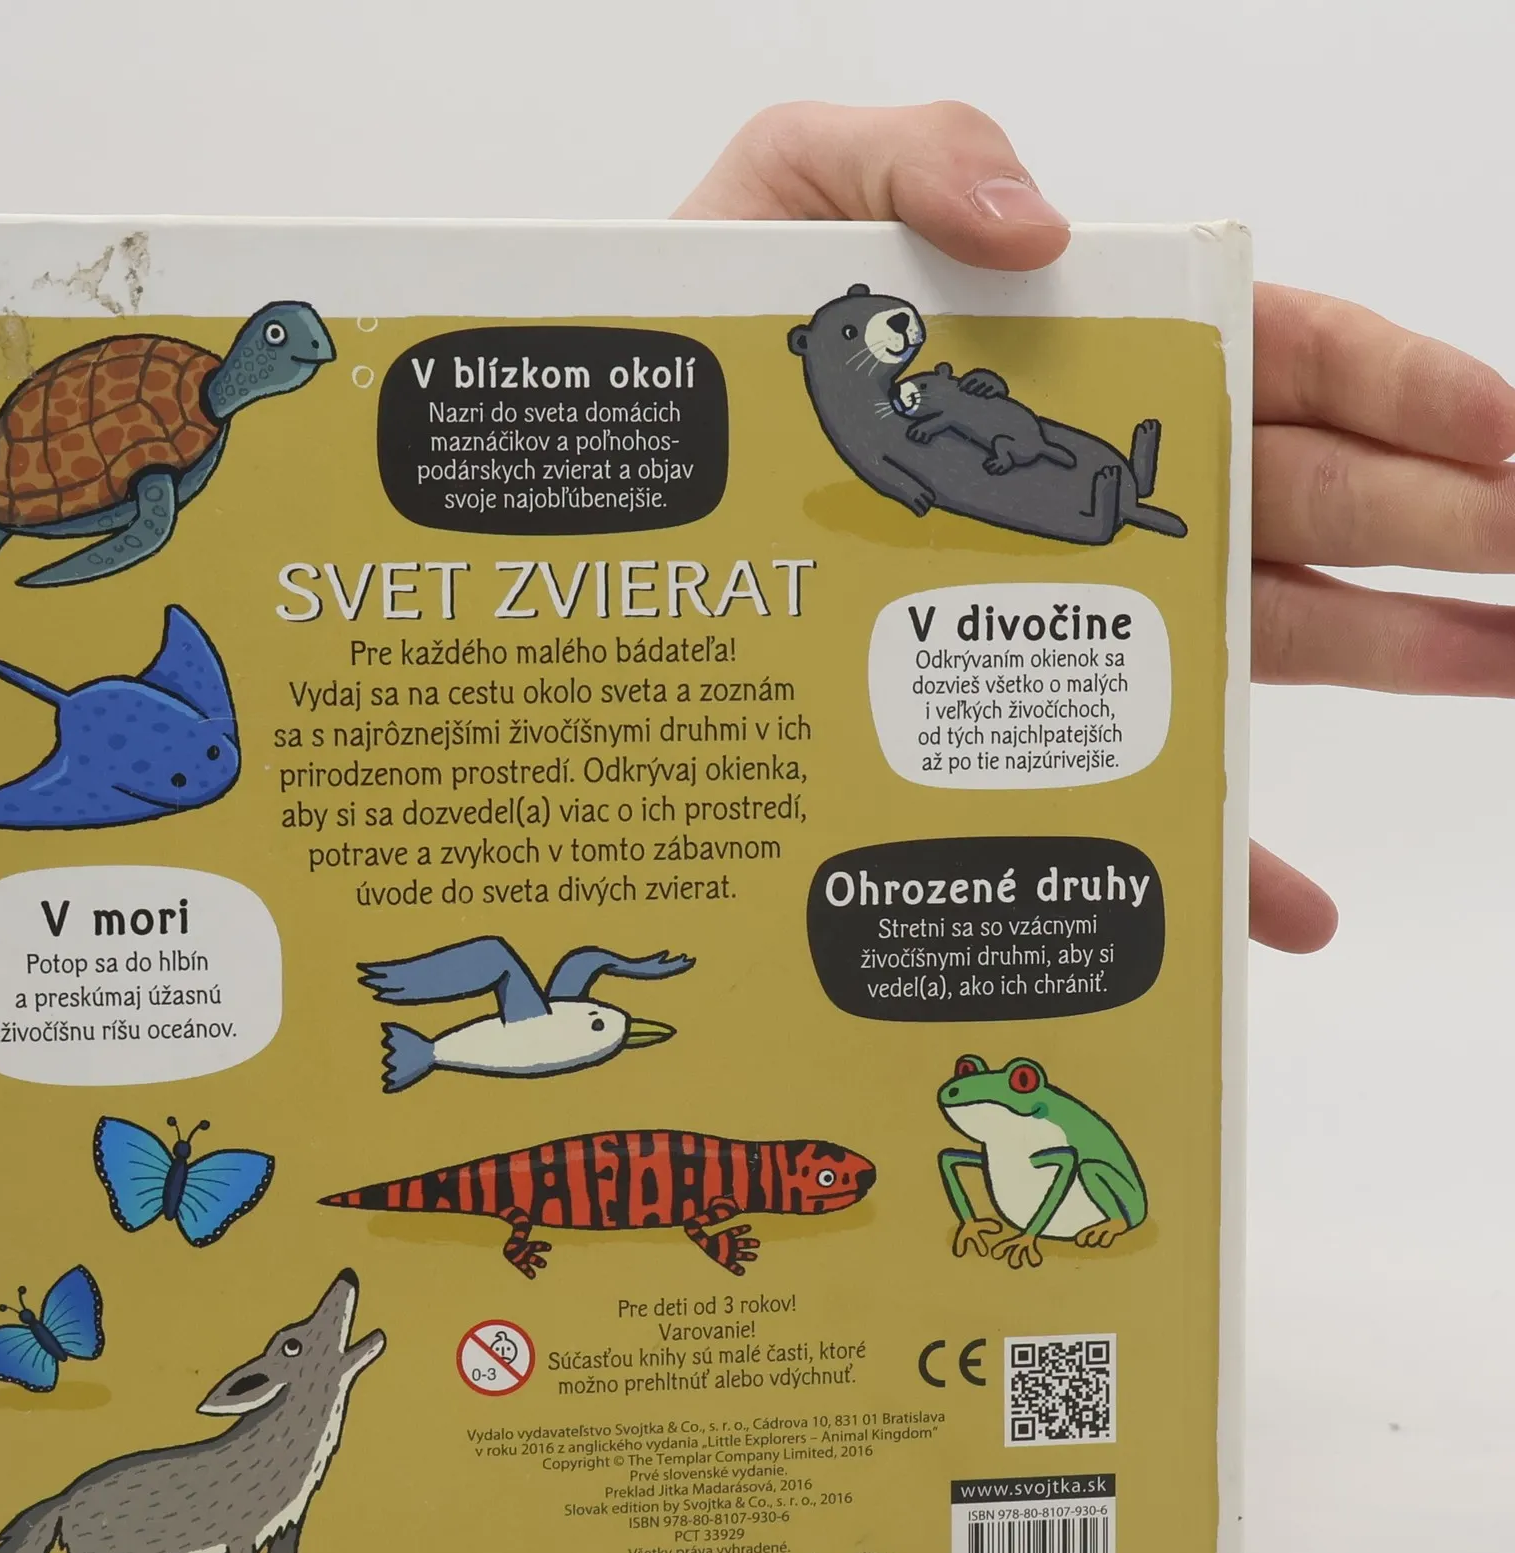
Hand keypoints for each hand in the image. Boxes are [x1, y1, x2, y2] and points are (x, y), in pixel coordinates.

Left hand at [679, 102, 1514, 952]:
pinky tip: (1282, 912)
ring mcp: (1065, 601)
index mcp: (1081, 351)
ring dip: (1397, 652)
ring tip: (1512, 666)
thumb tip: (1045, 222)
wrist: (608, 469)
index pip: (1282, 363)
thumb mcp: (792, 189)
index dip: (1410, 394)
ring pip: (1261, 628)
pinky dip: (1210, 847)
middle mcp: (1097, 484)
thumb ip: (915, 159)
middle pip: (1310, 497)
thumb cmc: (705, 328)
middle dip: (1448, 524)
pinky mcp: (1003, 707)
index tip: (1509, 440)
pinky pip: (1129, 782)